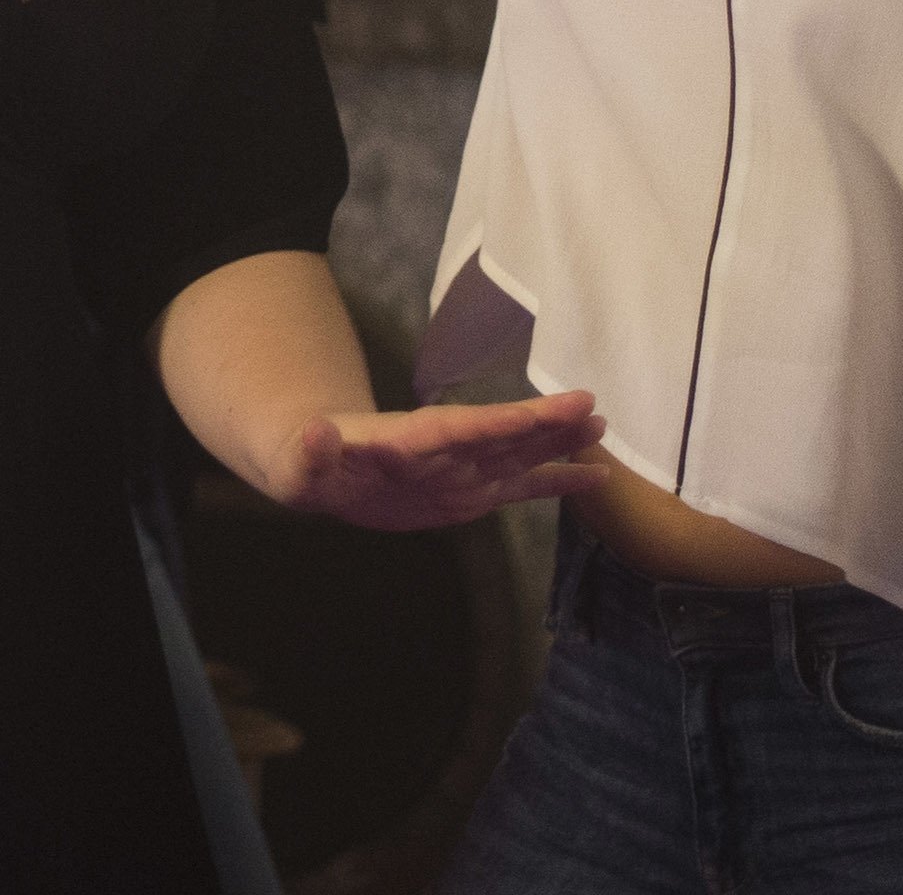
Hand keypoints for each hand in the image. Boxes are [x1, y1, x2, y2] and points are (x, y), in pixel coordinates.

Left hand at [271, 392, 607, 530]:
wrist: (318, 468)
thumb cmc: (309, 461)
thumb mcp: (301, 460)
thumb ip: (313, 451)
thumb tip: (317, 432)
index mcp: (412, 440)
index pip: (467, 427)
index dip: (509, 420)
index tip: (549, 407)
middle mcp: (446, 452)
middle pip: (501, 435)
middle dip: (543, 424)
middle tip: (590, 406)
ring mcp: (461, 472)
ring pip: (517, 456)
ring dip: (556, 443)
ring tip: (601, 429)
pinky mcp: (468, 496)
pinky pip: (519, 488)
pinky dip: (555, 483)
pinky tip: (595, 478)